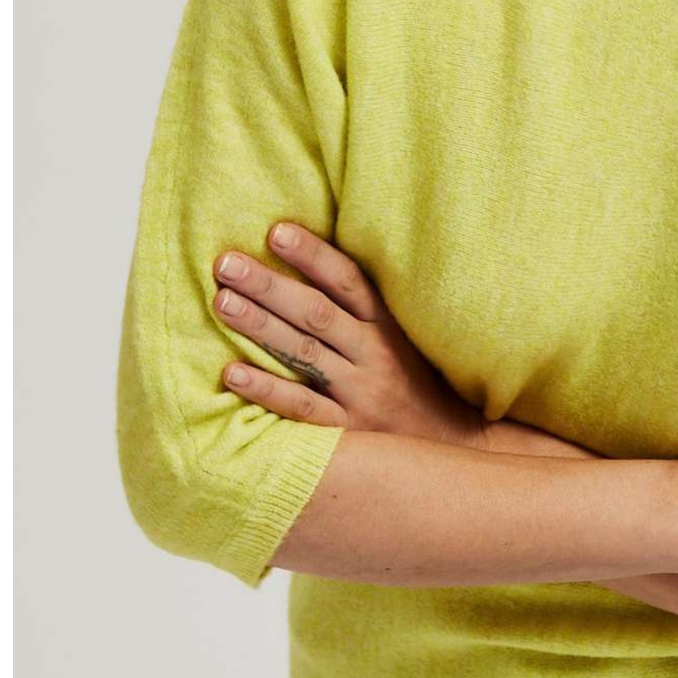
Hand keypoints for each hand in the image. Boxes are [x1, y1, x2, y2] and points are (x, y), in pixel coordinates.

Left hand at [213, 221, 486, 446]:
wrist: (455, 447)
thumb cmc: (420, 385)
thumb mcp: (405, 339)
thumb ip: (365, 309)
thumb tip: (316, 266)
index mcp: (389, 326)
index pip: (348, 281)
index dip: (313, 255)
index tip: (276, 231)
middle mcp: (375, 355)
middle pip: (316, 313)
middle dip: (269, 285)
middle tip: (226, 263)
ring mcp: (361, 394)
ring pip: (304, 354)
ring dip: (261, 327)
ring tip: (223, 302)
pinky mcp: (349, 432)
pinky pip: (303, 409)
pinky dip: (267, 390)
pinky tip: (232, 373)